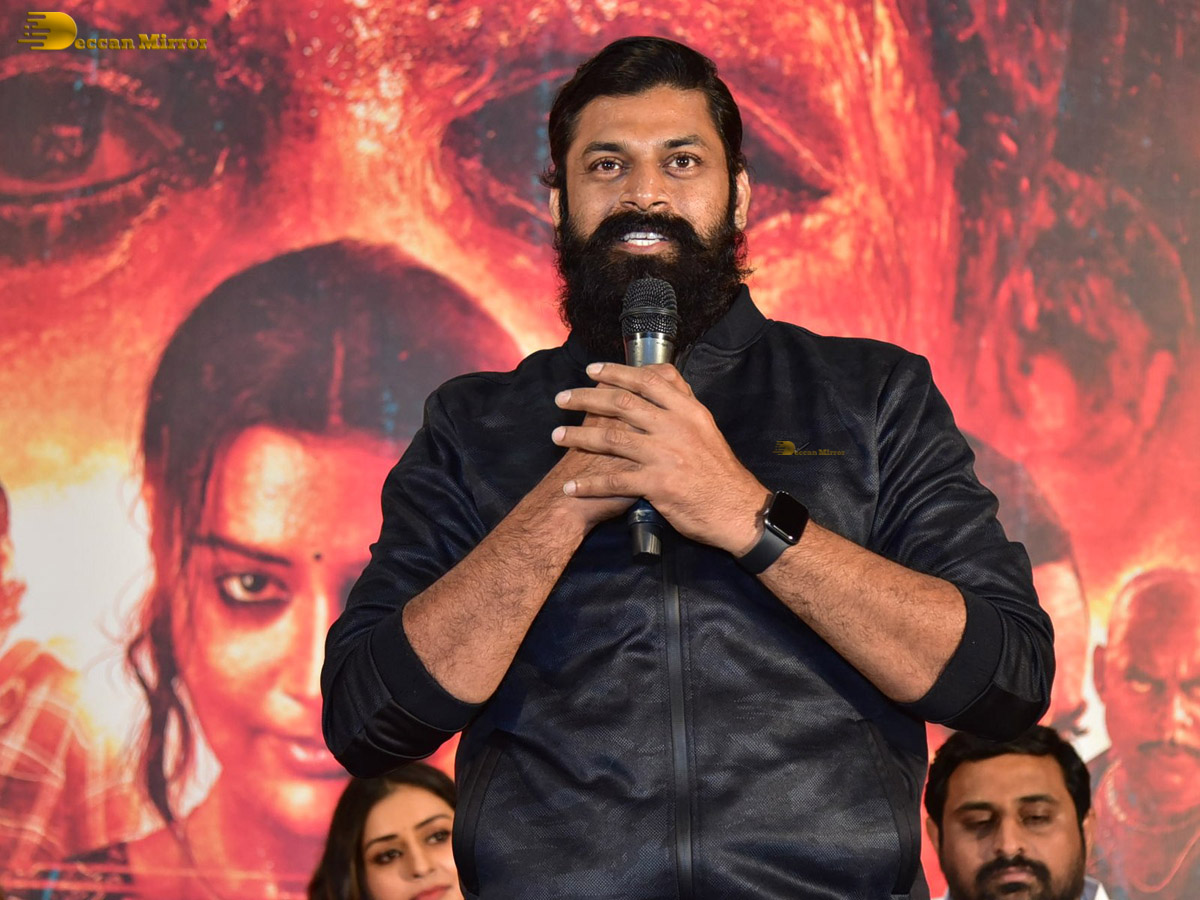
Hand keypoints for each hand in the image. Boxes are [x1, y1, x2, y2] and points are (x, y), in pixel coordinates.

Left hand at [551, 362, 768, 553]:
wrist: (737, 509)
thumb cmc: (718, 470)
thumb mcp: (706, 428)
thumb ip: (682, 405)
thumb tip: (663, 379)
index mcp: (688, 410)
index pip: (646, 381)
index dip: (615, 373)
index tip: (592, 371)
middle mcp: (675, 427)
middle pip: (621, 404)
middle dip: (585, 399)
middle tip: (562, 400)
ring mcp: (666, 455)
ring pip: (611, 438)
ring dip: (578, 437)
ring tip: (556, 437)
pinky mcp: (658, 485)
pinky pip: (614, 481)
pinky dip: (589, 485)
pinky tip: (571, 487)